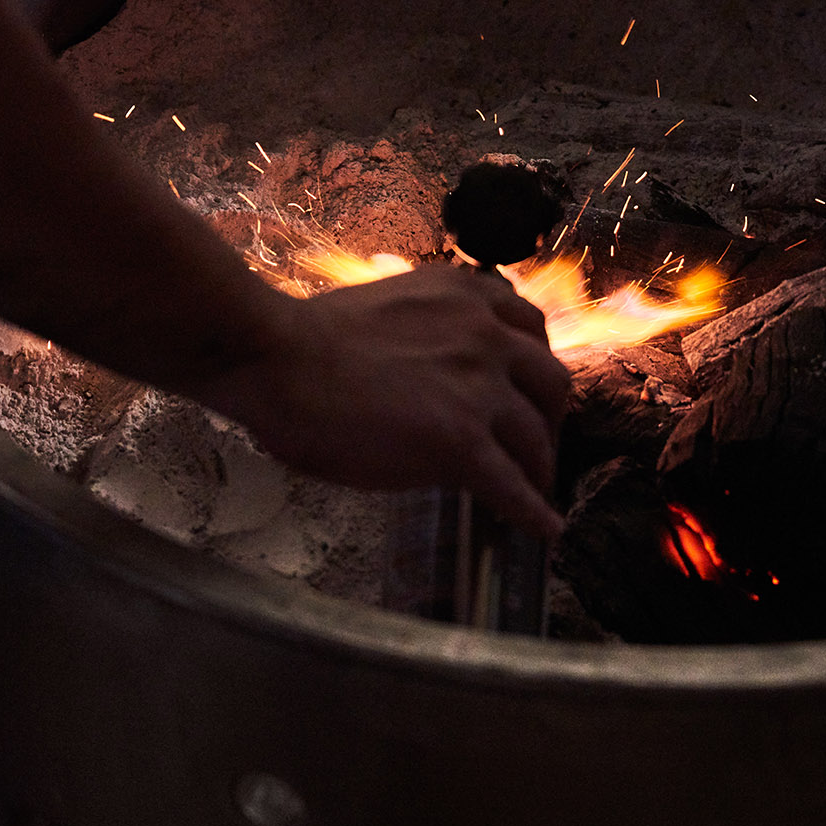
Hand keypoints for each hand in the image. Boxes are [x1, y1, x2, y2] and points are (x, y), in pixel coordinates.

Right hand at [194, 264, 570, 538]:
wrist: (274, 357)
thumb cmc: (309, 340)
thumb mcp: (395, 309)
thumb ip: (436, 331)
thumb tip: (445, 369)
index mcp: (467, 297)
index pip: (530, 328)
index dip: (536, 366)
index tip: (531, 390)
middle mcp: (485, 335)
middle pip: (550, 382)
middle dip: (549, 418)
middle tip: (537, 444)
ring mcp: (479, 388)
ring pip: (537, 437)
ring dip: (541, 467)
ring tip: (534, 490)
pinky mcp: (462, 440)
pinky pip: (512, 485)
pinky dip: (534, 512)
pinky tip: (543, 528)